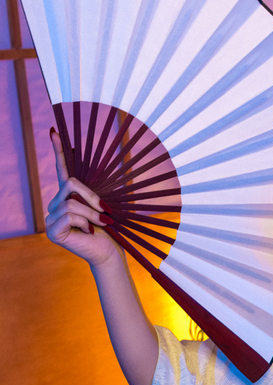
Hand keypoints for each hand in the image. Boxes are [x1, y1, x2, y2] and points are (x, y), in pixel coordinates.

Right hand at [45, 128, 116, 268]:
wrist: (109, 253)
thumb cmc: (110, 230)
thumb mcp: (105, 205)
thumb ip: (97, 189)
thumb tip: (105, 163)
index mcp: (69, 196)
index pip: (61, 169)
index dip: (58, 151)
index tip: (54, 131)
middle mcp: (57, 204)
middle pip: (70, 184)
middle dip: (92, 197)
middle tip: (107, 211)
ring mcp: (52, 218)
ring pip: (71, 202)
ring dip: (91, 213)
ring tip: (102, 224)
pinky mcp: (52, 231)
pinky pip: (68, 215)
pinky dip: (84, 222)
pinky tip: (89, 232)